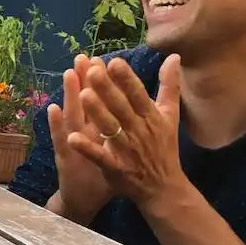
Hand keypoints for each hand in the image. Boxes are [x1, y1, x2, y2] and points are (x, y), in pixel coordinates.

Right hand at [48, 55, 113, 219]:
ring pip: (71, 115)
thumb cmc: (104, 172)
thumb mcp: (114, 148)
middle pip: (84, 102)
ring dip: (69, 94)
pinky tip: (52, 109)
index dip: (101, 81)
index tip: (102, 58)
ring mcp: (72, 143)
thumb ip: (124, 127)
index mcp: (98, 128)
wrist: (84, 200)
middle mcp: (83, 131)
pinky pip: (61, 139)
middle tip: (83, 56)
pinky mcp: (66, 158)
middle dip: (84, 79)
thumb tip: (139, 109)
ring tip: (68, 73)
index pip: (100, 100)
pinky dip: (56, 124)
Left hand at [67, 54, 191, 210]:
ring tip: (82, 95)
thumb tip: (173, 56)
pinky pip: (100, 157)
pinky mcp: (116, 169)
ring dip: (97, 113)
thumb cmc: (164, 147)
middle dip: (107, 90)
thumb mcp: (170, 116)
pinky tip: (72, 138)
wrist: (165, 188)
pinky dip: (87, 148)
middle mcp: (139, 131)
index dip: (126, 79)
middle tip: (92, 71)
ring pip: (110, 129)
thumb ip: (169, 86)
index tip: (114, 62)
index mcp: (151, 117)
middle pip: (121, 108)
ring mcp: (127, 150)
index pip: (138, 94)